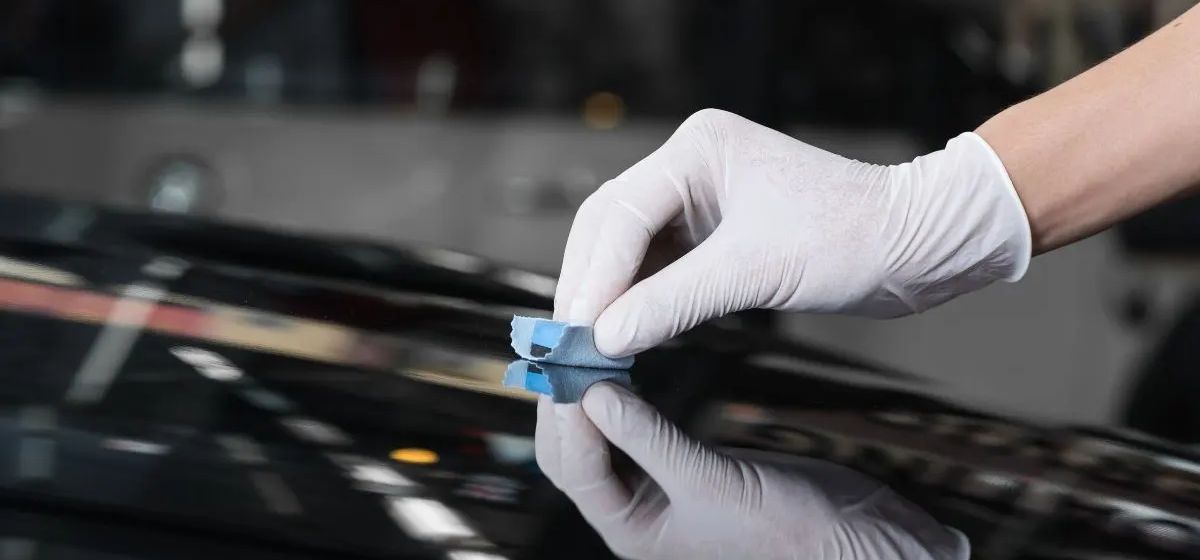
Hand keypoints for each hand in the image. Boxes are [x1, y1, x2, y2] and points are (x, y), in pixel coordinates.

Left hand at [536, 382, 967, 559]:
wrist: (854, 536)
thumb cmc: (790, 531)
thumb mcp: (712, 484)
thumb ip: (651, 440)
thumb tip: (593, 394)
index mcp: (632, 532)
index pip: (574, 469)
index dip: (565, 418)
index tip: (566, 365)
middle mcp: (636, 512)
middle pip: (574, 453)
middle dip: (565, 404)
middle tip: (565, 348)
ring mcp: (658, 487)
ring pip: (601, 435)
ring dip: (589, 395)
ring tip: (586, 346)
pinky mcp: (684, 462)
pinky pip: (635, 424)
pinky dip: (624, 394)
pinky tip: (622, 359)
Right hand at [554, 109, 1030, 356]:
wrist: (918, 245)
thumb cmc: (853, 239)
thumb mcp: (755, 272)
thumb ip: (672, 303)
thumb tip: (606, 338)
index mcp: (697, 150)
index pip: (621, 214)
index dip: (593, 277)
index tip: (576, 330)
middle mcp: (692, 166)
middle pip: (611, 226)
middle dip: (590, 284)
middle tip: (570, 341)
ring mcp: (702, 198)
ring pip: (629, 248)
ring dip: (611, 295)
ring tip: (591, 345)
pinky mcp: (716, 231)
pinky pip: (659, 265)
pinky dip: (641, 299)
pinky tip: (628, 332)